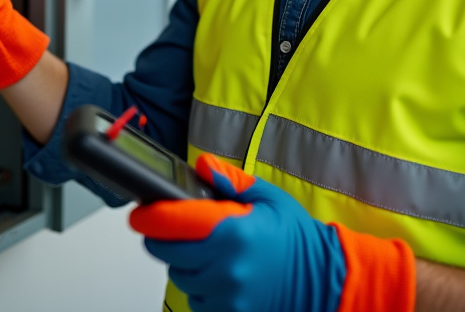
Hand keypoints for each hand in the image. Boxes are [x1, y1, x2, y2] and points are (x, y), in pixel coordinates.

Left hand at [129, 154, 414, 311]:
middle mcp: (225, 266)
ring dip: (185, 263)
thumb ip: (230, 182)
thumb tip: (203, 166)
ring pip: (179, 276)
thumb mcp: (267, 197)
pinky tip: (222, 273)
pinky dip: (201, 285)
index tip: (140, 214)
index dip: (148, 217)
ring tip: (212, 251)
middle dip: (166, 238)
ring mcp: (226, 295)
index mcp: (232, 231)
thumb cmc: (296, 238)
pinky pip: (195, 299)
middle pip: (166, 252)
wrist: (324, 280)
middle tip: (181, 229)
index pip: (169, 223)